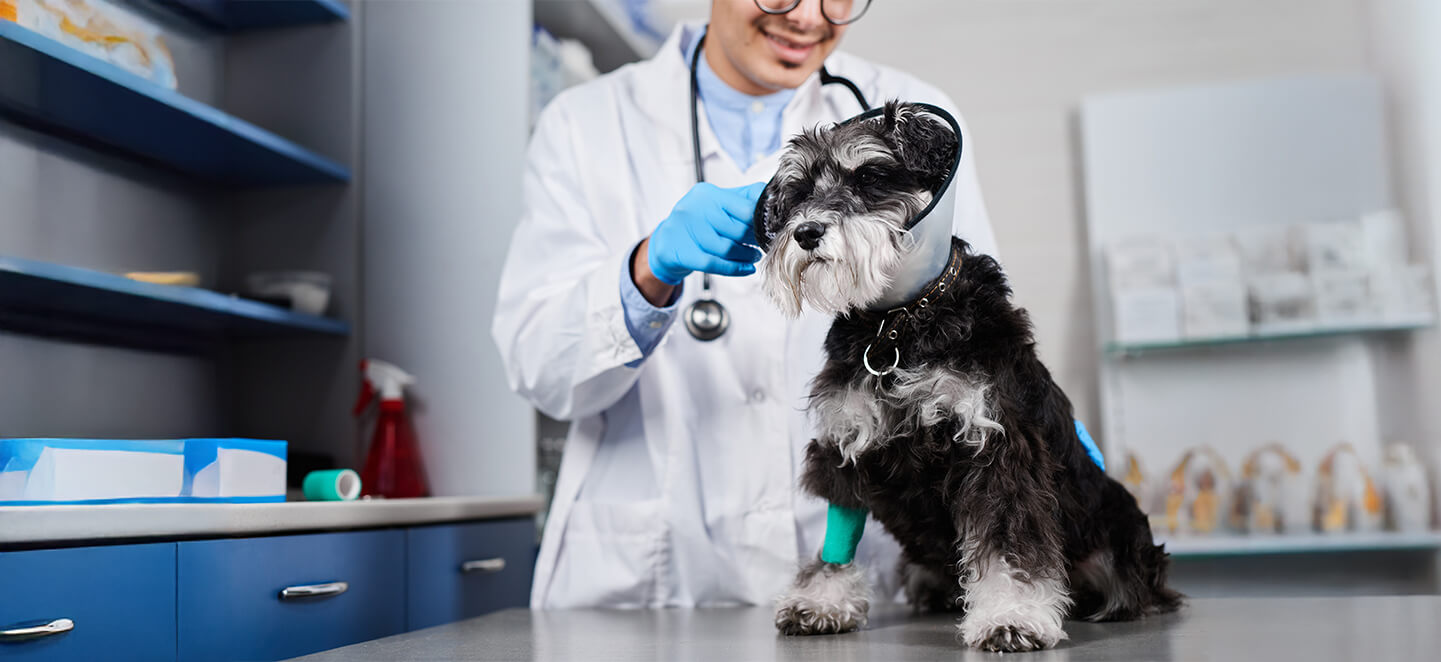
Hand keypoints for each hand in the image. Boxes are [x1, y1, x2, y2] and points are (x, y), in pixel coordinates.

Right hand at [645, 182, 765, 285]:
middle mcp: (695, 208)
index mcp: (708, 193)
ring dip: (746, 256)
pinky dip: (735, 268)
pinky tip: (747, 269)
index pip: (745, 207)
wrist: (667, 240)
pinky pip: (715, 264)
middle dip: (755, 240)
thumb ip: (744, 199)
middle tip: (764, 244)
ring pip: (727, 248)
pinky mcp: (683, 252)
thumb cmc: (700, 221)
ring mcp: (687, 230)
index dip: (761, 222)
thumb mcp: (718, 203)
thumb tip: (773, 199)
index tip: (770, 229)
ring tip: (755, 256)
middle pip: (737, 229)